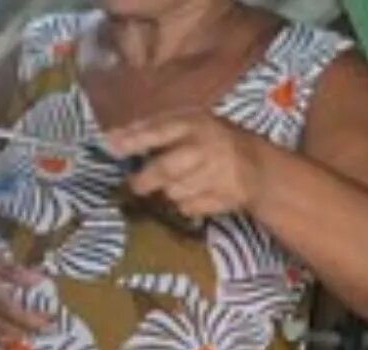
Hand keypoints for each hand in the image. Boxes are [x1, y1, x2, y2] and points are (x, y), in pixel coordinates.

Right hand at [0, 243, 51, 343]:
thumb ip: (16, 272)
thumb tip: (40, 281)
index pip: (9, 308)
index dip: (29, 319)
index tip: (48, 321)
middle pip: (2, 326)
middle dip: (25, 331)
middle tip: (44, 330)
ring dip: (12, 339)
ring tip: (30, 335)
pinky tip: (9, 337)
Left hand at [105, 112, 269, 217]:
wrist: (256, 165)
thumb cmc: (210, 140)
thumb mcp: (187, 123)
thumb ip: (152, 129)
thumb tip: (111, 138)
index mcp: (195, 123)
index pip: (159, 131)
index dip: (134, 139)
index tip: (111, 146)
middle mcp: (206, 147)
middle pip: (165, 169)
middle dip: (145, 180)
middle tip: (137, 184)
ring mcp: (217, 174)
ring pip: (175, 193)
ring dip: (170, 191)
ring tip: (181, 181)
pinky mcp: (224, 198)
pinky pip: (190, 208)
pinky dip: (186, 205)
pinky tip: (198, 192)